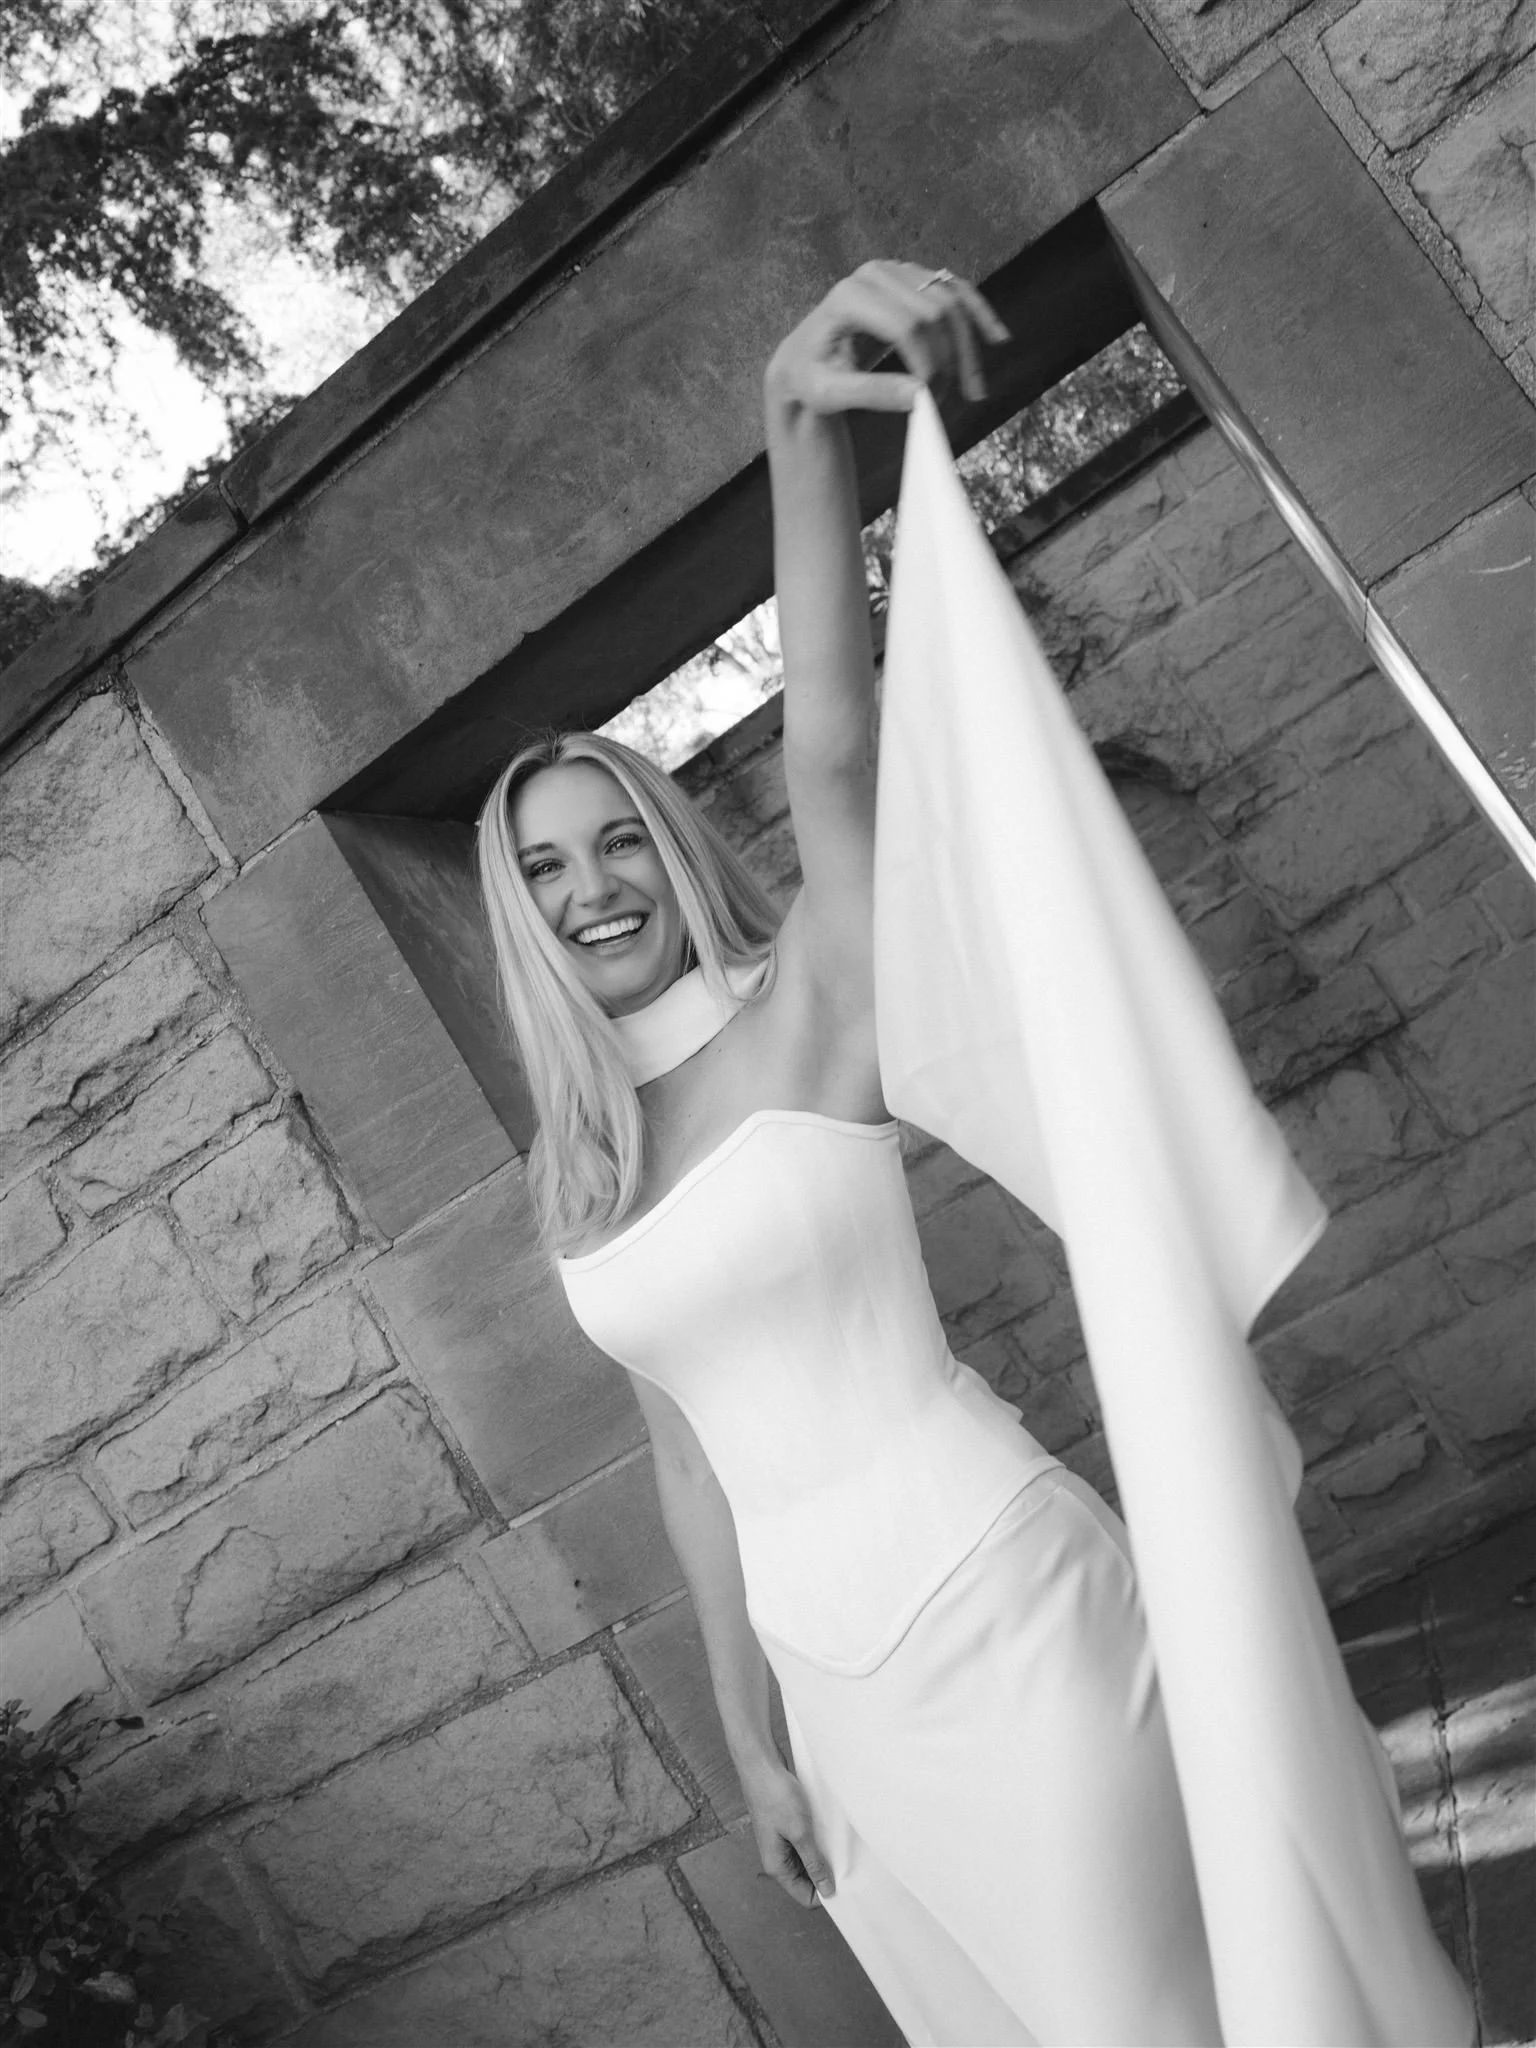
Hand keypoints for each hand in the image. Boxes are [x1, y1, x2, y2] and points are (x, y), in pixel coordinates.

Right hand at [739, 1755, 835, 1908]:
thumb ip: (814, 1863)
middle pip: (806, 1881)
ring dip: (821, 1856)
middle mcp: (777, 1859)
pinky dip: (816, 1842)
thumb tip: (827, 1890)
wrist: (761, 1765)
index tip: (845, 1881)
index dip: (824, 1893)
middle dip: (825, 1874)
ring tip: (836, 1844)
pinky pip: (804, 1845)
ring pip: (806, 1862)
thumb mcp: (800, 1832)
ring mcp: (781, 1843)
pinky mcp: (785, 1829)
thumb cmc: (776, 1796)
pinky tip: (827, 1831)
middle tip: (845, 1862)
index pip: (804, 1896)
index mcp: (777, 1866)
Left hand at [765, 258, 1009, 418]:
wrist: (805, 359)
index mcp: (850, 296)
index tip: (933, 403)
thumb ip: (871, 393)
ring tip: (975, 390)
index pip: (907, 327)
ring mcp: (896, 271)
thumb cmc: (811, 378)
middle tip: (952, 402)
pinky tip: (997, 339)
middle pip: (934, 313)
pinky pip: (955, 291)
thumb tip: (921, 397)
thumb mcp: (830, 393)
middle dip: (950, 360)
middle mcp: (874, 273)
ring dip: (969, 348)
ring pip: (950, 303)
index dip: (928, 366)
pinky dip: (978, 315)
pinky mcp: (913, 278)